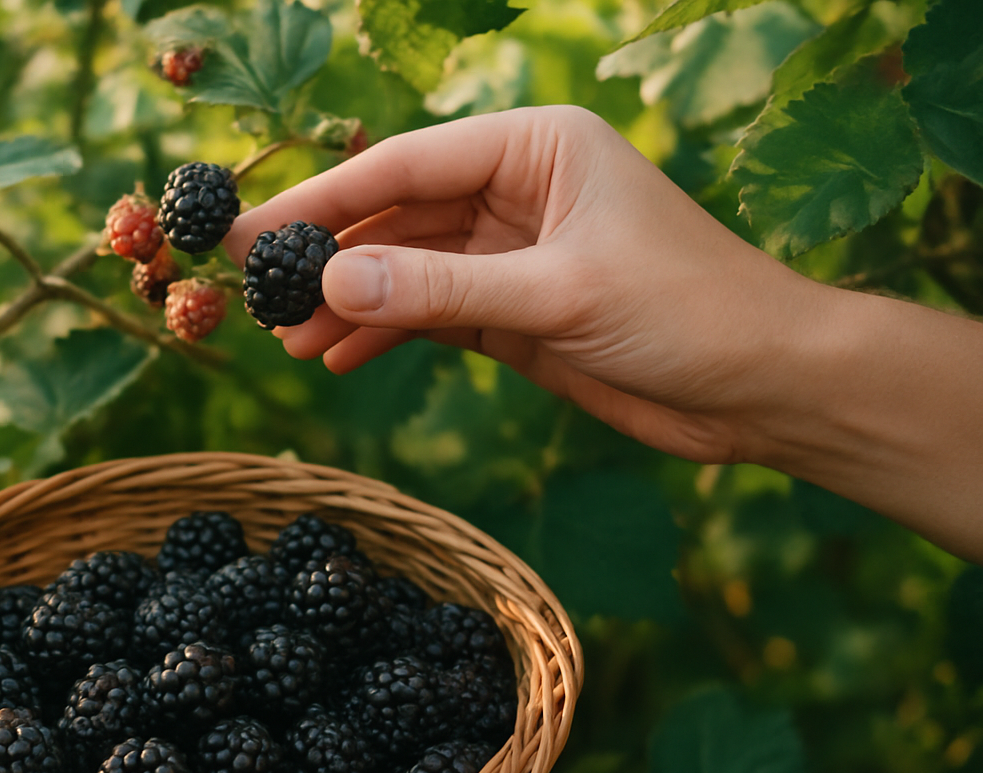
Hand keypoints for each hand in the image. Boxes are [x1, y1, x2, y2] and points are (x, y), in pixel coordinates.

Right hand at [224, 106, 831, 466]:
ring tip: (284, 339)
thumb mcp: (557, 294)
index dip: (320, 199)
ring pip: (404, 271)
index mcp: (537, 147)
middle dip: (323, 257)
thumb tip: (330, 285)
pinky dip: (383, 335)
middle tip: (245, 290)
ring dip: (346, 305)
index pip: (404, 167)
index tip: (247, 231)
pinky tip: (335, 357)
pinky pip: (428, 314)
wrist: (764, 388)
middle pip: (394, 215)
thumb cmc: (688, 311)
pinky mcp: (513, 311)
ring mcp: (511, 253)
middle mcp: (517, 190)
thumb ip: (441, 291)